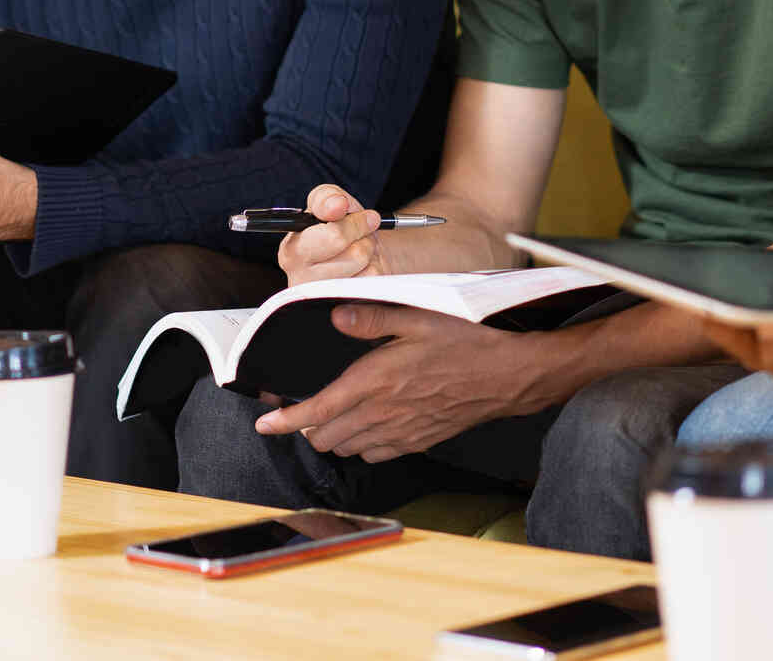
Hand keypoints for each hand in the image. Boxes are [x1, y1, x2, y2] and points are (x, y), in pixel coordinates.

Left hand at [254, 307, 541, 461]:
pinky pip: (376, 455)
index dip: (284, 420)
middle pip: (325, 437)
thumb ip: (371, 319)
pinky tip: (369, 426)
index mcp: (375, 382)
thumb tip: (334, 317)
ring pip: (348, 449)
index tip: (265, 422)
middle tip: (305, 406)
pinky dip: (362, 445)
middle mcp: (382, 414)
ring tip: (334, 414)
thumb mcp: (417, 316)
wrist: (507, 375)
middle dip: (307, 425)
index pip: (316, 411)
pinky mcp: (418, 442)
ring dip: (334, 435)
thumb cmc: (464, 341)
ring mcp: (401, 433)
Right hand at [277, 184, 384, 286]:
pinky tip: (363, 266)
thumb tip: (336, 205)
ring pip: (366, 267)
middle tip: (361, 231)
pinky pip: (373, 280)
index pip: (333, 237)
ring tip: (359, 246)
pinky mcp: (343, 304)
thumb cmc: (339, 226)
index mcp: (292, 251)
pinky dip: (374, 267)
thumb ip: (326, 197)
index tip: (358, 215)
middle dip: (363, 236)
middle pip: (355, 255)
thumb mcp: (328, 202)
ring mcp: (324, 296)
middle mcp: (303, 279)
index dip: (352, 223)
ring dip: (369, 250)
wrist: (358, 251)